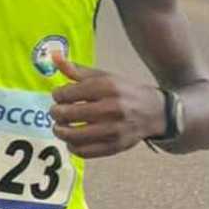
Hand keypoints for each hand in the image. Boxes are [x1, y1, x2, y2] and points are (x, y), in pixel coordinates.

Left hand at [49, 55, 166, 158]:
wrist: (154, 112)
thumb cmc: (124, 92)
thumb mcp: (104, 76)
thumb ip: (77, 70)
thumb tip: (54, 57)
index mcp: (106, 87)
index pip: (67, 93)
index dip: (57, 95)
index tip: (59, 96)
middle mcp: (110, 108)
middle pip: (67, 114)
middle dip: (55, 113)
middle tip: (56, 112)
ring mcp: (113, 129)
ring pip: (73, 135)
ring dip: (60, 131)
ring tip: (60, 127)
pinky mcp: (115, 146)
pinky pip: (85, 151)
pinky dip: (73, 147)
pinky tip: (73, 140)